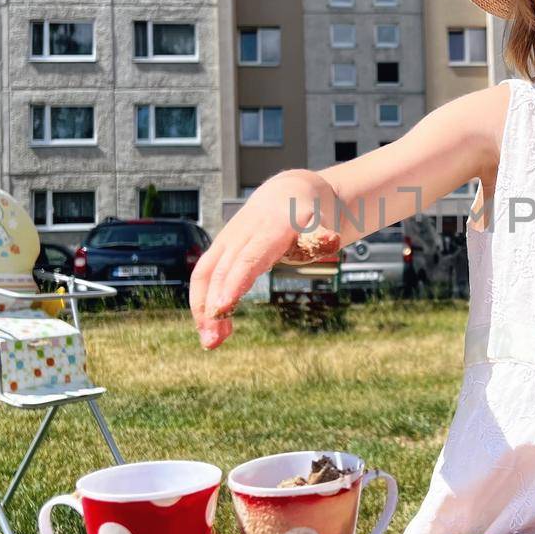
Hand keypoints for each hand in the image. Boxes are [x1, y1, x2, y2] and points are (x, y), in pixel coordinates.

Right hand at [189, 176, 341, 348]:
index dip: (234, 283)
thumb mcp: (321, 221)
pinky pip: (205, 275)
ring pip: (205, 273)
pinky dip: (204, 302)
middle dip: (212, 306)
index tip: (222, 308)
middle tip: (213, 341)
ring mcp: (228, 239)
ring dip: (202, 308)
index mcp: (270, 227)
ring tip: (211, 342)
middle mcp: (242, 233)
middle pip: (221, 271)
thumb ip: (321, 235)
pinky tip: (214, 328)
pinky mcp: (220, 248)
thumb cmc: (308, 212)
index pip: (248, 258)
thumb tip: (332, 240)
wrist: (289, 192)